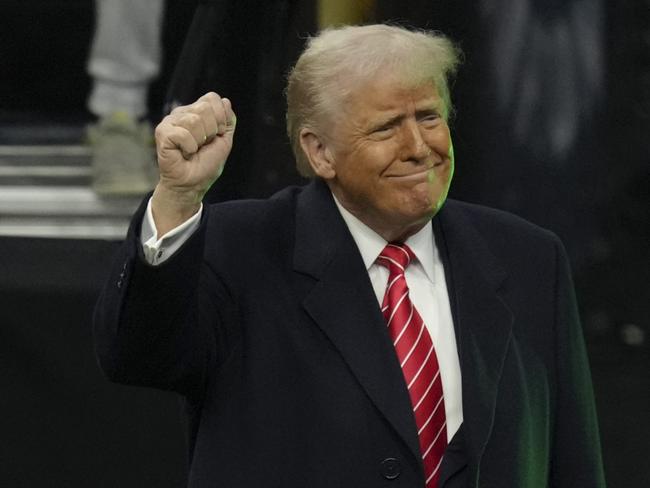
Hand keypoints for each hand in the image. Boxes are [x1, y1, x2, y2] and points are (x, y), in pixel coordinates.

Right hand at [151, 92, 235, 233]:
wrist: (193, 184)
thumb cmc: (205, 164)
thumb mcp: (224, 140)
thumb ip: (228, 121)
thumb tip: (226, 101)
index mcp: (196, 112)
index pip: (212, 98)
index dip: (220, 118)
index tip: (216, 135)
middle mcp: (182, 113)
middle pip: (205, 108)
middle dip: (211, 131)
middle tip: (203, 145)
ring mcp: (170, 122)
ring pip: (194, 121)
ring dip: (199, 141)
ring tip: (192, 150)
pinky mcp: (162, 133)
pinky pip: (183, 134)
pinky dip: (189, 148)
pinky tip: (183, 153)